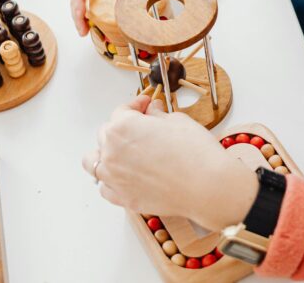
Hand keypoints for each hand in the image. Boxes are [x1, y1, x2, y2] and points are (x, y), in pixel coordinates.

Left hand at [83, 96, 258, 230]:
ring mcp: (113, 178)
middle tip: (143, 128)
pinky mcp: (121, 199)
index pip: (122, 111)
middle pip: (106, 134)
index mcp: (122, 127)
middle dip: (123, 128)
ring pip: (95, 161)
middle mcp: (111, 152)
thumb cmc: (195, 153)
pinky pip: (105, 187)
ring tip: (125, 153)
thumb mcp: (177, 121)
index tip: (146, 105)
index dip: (136, 105)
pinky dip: (111, 179)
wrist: (207, 187)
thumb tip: (151, 110)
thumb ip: (157, 114)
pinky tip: (127, 175)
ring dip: (107, 154)